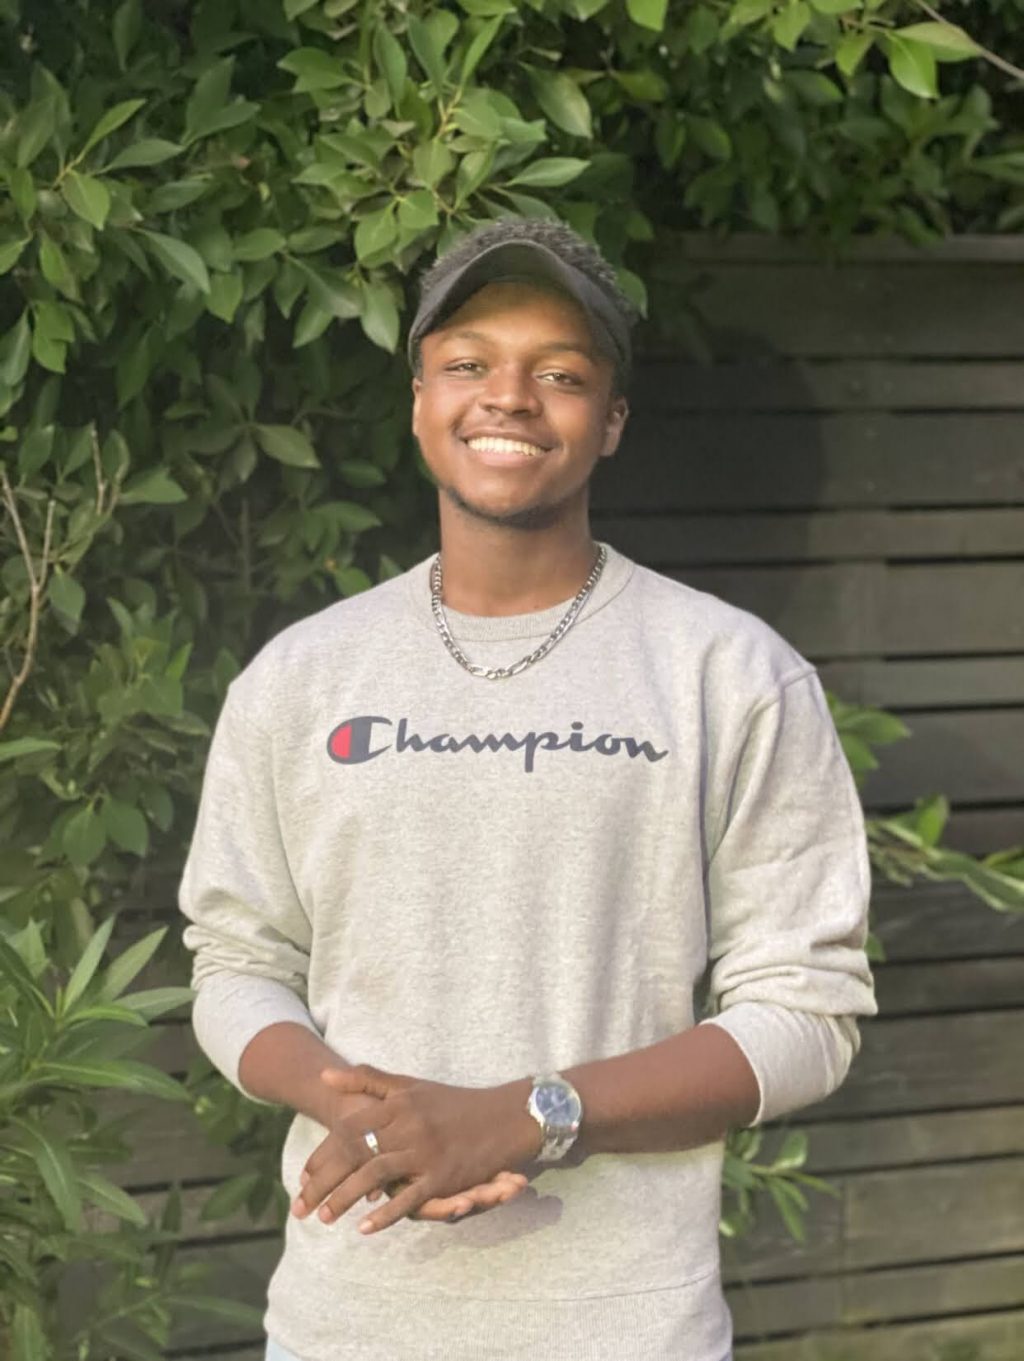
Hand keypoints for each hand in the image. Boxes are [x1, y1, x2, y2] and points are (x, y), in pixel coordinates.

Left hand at [291, 1063, 536, 1234]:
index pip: (348, 1129)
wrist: (504, 1115)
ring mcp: (425, 1151)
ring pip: (375, 1175)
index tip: (303, 1177)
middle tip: (300, 1207)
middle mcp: (407, 1124)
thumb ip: (367, 1081)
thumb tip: (324, 1078)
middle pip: (355, 1153)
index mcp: (397, 1103)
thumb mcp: (409, 1086)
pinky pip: (409, 1198)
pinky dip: (386, 1213)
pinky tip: (365, 1227)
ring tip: (324, 1218)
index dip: (322, 1155)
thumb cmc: (451, 1102)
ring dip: (346, 1198)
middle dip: (324, 1181)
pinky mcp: (443, 1175)